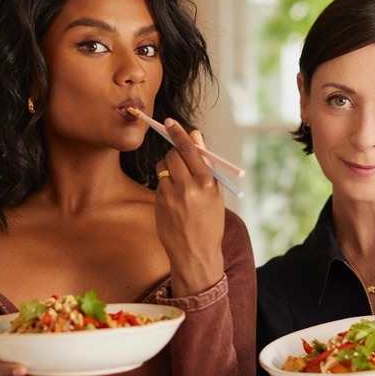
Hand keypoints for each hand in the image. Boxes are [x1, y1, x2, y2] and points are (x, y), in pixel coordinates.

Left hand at [154, 119, 224, 296]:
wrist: (196, 253)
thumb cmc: (210, 221)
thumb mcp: (215, 193)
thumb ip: (205, 163)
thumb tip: (195, 134)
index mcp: (207, 183)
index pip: (190, 149)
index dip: (178, 133)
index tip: (170, 122)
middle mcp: (189, 187)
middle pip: (173, 154)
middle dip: (174, 152)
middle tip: (177, 158)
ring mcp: (172, 195)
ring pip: (163, 167)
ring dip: (168, 168)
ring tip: (179, 185)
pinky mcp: (160, 202)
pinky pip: (159, 182)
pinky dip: (165, 184)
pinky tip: (174, 200)